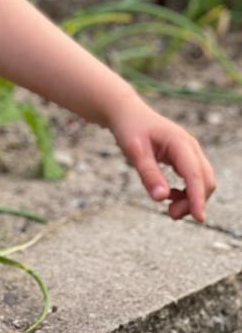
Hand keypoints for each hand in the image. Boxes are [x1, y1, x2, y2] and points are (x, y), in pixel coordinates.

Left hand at [107, 97, 215, 221]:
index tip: (199, 218)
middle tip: (171, 214)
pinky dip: (186, 192)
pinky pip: (194, 179)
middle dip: (194, 201)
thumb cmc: (130, 129)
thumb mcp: (134, 151)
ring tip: (170, 210)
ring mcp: (189, 152)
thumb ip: (148, 174)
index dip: (197, 197)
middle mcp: (190, 147)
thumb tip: (161, 198)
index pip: (194, 174)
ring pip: (202, 181)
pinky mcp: (185, 158)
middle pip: (204, 180)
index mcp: (179, 142)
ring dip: (191, 199)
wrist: (127, 113)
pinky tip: (169, 195)